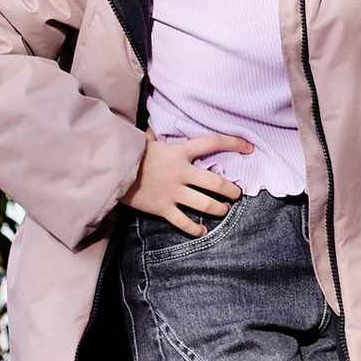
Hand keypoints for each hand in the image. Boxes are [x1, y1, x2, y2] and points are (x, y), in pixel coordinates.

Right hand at [127, 132, 251, 228]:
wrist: (110, 169)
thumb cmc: (131, 154)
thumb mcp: (151, 141)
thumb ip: (164, 139)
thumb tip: (159, 129)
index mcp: (180, 152)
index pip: (213, 142)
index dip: (235, 143)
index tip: (250, 147)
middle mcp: (180, 172)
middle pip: (216, 183)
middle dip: (232, 190)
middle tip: (237, 194)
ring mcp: (172, 192)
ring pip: (205, 204)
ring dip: (219, 209)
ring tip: (223, 209)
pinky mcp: (162, 208)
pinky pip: (184, 222)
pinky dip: (195, 229)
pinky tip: (202, 231)